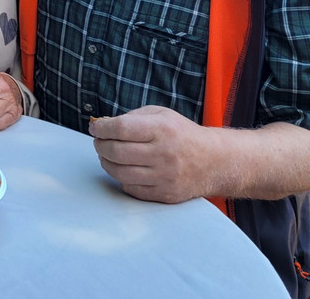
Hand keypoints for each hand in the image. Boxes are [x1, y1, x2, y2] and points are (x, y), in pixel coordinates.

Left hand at [89, 105, 213, 203]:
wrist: (214, 161)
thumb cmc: (181, 134)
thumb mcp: (161, 115)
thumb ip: (132, 117)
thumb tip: (102, 124)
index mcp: (162, 129)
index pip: (121, 128)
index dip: (101, 128)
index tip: (95, 127)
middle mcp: (164, 154)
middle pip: (116, 152)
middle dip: (100, 145)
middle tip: (99, 141)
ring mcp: (165, 176)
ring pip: (120, 173)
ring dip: (106, 162)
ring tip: (107, 155)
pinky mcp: (165, 194)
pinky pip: (131, 189)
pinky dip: (121, 178)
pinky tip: (123, 169)